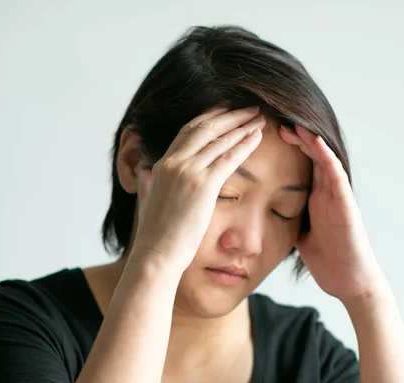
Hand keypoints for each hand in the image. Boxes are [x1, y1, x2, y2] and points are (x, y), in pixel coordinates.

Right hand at [130, 106, 265, 273]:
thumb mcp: (146, 200)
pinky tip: (257, 137)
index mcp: (162, 164)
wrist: (156, 253)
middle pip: (205, 128)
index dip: (209, 117)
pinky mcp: (203, 185)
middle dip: (230, 116)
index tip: (226, 109)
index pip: (188, 131)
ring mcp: (188, 172)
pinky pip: (229, 158)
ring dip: (242, 126)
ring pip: (219, 140)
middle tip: (249, 108)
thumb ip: (147, 183)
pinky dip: (245, 145)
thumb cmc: (156, 234)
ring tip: (259, 119)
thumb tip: (144, 173)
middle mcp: (174, 162)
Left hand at [280, 125, 386, 302]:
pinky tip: (317, 143)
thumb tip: (266, 217)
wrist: (351, 284)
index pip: (302, 166)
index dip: (288, 150)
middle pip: (312, 157)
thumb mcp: (301, 235)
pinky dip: (328, 159)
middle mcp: (328, 194)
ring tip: (294, 124)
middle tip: (276, 121)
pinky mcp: (347, 208)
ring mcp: (339, 199)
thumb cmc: (330, 262)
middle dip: (296, 138)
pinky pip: (337, 178)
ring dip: (311, 141)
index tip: (267, 136)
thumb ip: (292, 221)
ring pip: (326, 161)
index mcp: (316, 200)